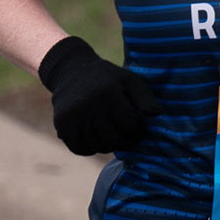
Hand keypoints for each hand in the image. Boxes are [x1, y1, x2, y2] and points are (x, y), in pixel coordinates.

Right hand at [36, 34, 157, 156]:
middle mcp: (89, 106)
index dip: (139, 131)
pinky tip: (98, 138)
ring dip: (109, 146)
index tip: (140, 128)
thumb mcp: (129, 80)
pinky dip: (91, 148)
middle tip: (130, 138)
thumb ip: (145, 97)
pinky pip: (80, 148)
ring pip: (98, 146)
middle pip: (114, 139)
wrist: (71, 71)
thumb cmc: (107, 78)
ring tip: (114, 137)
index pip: (130, 126)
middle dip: (126, 142)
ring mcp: (73, 117)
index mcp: (108, 94)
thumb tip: (157, 113)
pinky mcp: (62, 125)